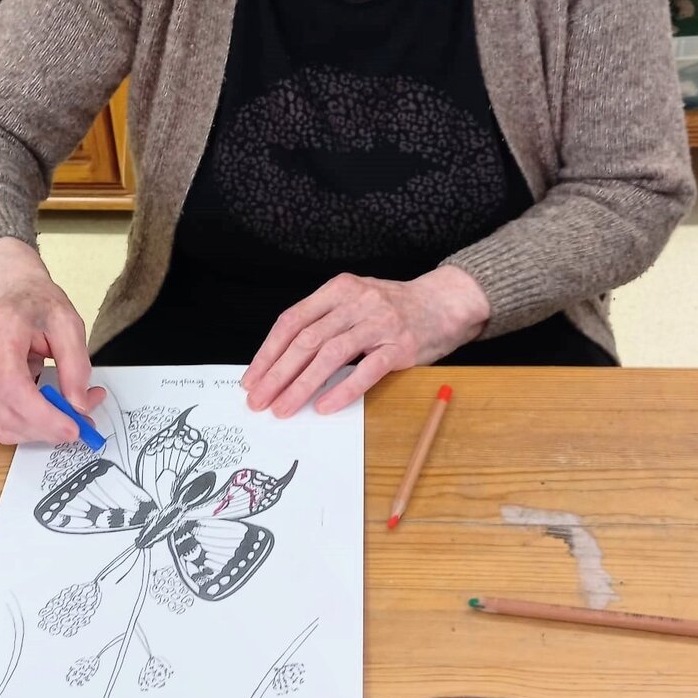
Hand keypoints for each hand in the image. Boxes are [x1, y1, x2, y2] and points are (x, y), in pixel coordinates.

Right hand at [0, 237, 104, 445]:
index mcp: (1, 333)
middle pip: (7, 412)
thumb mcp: (70, 324)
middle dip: (47, 429)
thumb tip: (79, 406)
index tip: (73, 427)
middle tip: (82, 425)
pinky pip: (0, 420)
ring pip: (2, 423)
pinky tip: (48, 412)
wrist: (14, 293)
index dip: (43, 415)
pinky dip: (28, 426)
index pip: (13, 386)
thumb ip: (76, 366)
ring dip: (39, 431)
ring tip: (67, 414)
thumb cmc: (39, 304)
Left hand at [242, 266, 489, 417]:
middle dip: (277, 374)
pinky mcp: (402, 346)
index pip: (292, 321)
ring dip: (301, 385)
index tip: (251, 378)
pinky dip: (342, 390)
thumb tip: (281, 362)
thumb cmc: (393, 307)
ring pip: (331, 355)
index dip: (268, 352)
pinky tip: (324, 407)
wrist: (445, 302)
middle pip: (306, 340)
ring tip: (283, 408)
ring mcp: (380, 323)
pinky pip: (367, 371)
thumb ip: (324, 322)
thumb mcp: (354, 301)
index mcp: (339, 289)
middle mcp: (357, 302)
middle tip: (259, 400)